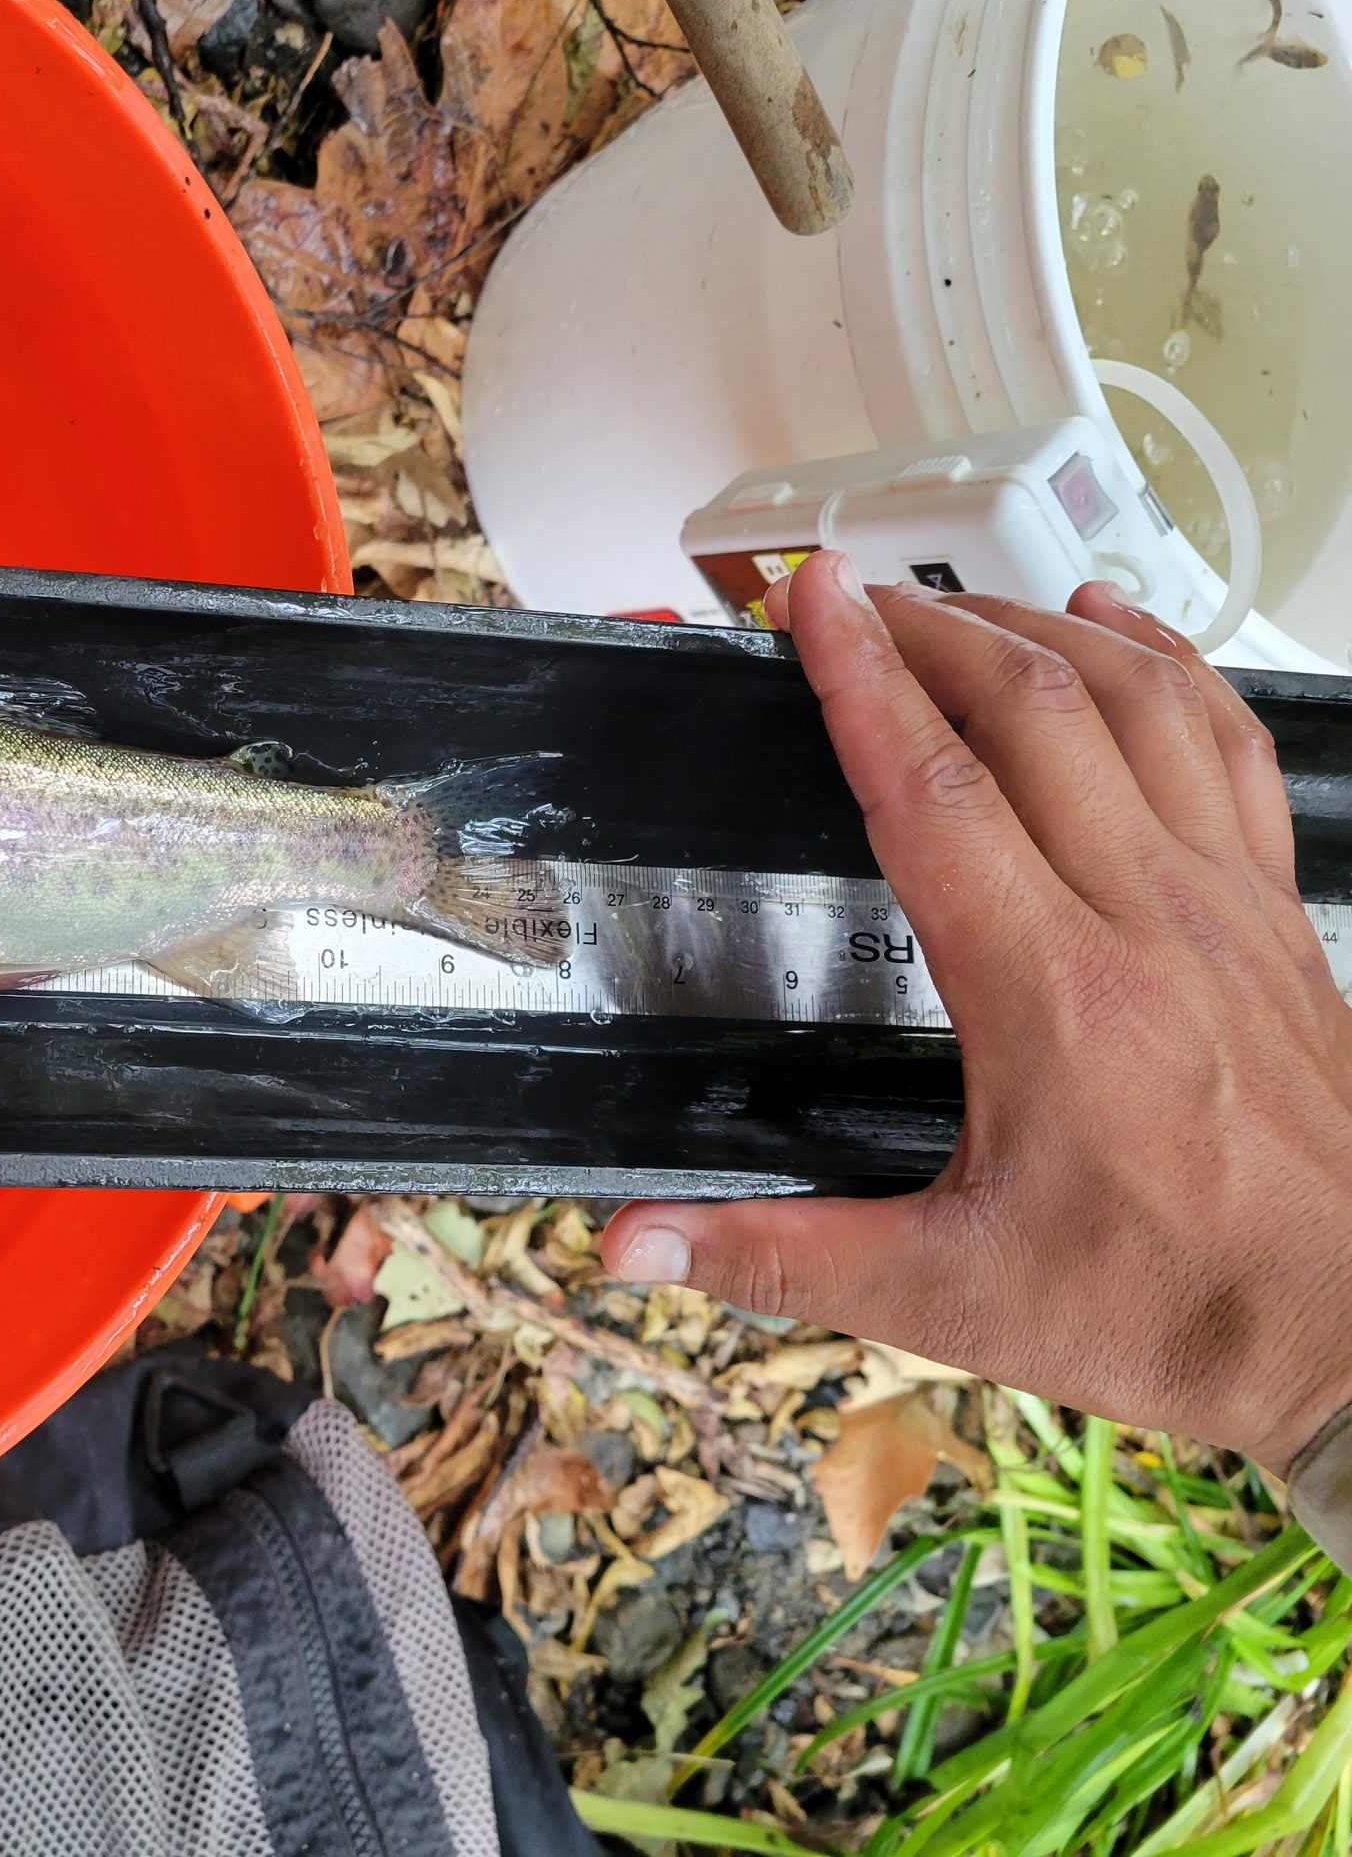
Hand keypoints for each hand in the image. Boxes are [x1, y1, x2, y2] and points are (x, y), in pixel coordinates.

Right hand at [601, 551, 1351, 1474]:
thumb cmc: (1174, 1310)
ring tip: (954, 604)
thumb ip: (780, 1257)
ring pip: (1136, 701)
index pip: (934, 788)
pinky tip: (1121, 626)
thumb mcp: (952, 1300)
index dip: (859, 679)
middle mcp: (1146, 920)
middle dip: (926, 628)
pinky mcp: (1276, 915)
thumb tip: (631, 1243)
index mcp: (1051, 996)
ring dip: (1036, 630)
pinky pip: (1226, 743)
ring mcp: (1226, 905)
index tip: (807, 602)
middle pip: (1032, 709)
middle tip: (847, 597)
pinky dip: (1168, 662)